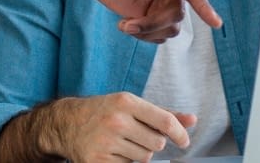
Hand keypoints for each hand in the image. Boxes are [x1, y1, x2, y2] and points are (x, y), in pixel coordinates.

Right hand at [45, 93, 195, 162]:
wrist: (67, 123)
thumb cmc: (106, 112)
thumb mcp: (131, 105)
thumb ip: (162, 113)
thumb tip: (192, 120)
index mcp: (125, 102)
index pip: (164, 121)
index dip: (180, 133)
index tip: (184, 141)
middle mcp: (116, 121)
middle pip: (157, 144)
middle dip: (152, 143)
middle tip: (136, 135)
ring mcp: (106, 142)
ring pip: (144, 158)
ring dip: (138, 154)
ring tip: (121, 143)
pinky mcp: (98, 161)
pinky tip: (112, 152)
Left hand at [82, 0, 221, 41]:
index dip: (204, 7)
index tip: (216, 24)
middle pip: (177, 15)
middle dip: (154, 25)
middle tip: (126, 26)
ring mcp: (160, 5)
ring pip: (170, 28)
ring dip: (148, 33)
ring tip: (123, 25)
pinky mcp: (150, 16)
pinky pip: (157, 34)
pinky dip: (144, 36)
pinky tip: (126, 26)